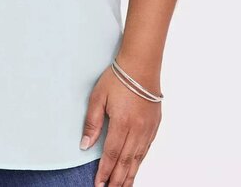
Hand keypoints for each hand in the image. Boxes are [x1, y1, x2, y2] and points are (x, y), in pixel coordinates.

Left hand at [81, 61, 161, 185]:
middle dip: (117, 179)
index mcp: (122, 123)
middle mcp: (137, 129)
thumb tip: (85, 145)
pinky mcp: (154, 125)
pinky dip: (140, 162)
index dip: (105, 171)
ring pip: (138, 158)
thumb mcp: (98, 97)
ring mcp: (148, 128)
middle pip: (126, 161)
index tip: (99, 184)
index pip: (112, 154)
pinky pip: (146, 149)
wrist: (141, 65)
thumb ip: (92, 122)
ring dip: (130, 175)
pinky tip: (135, 168)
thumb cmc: (118, 78)